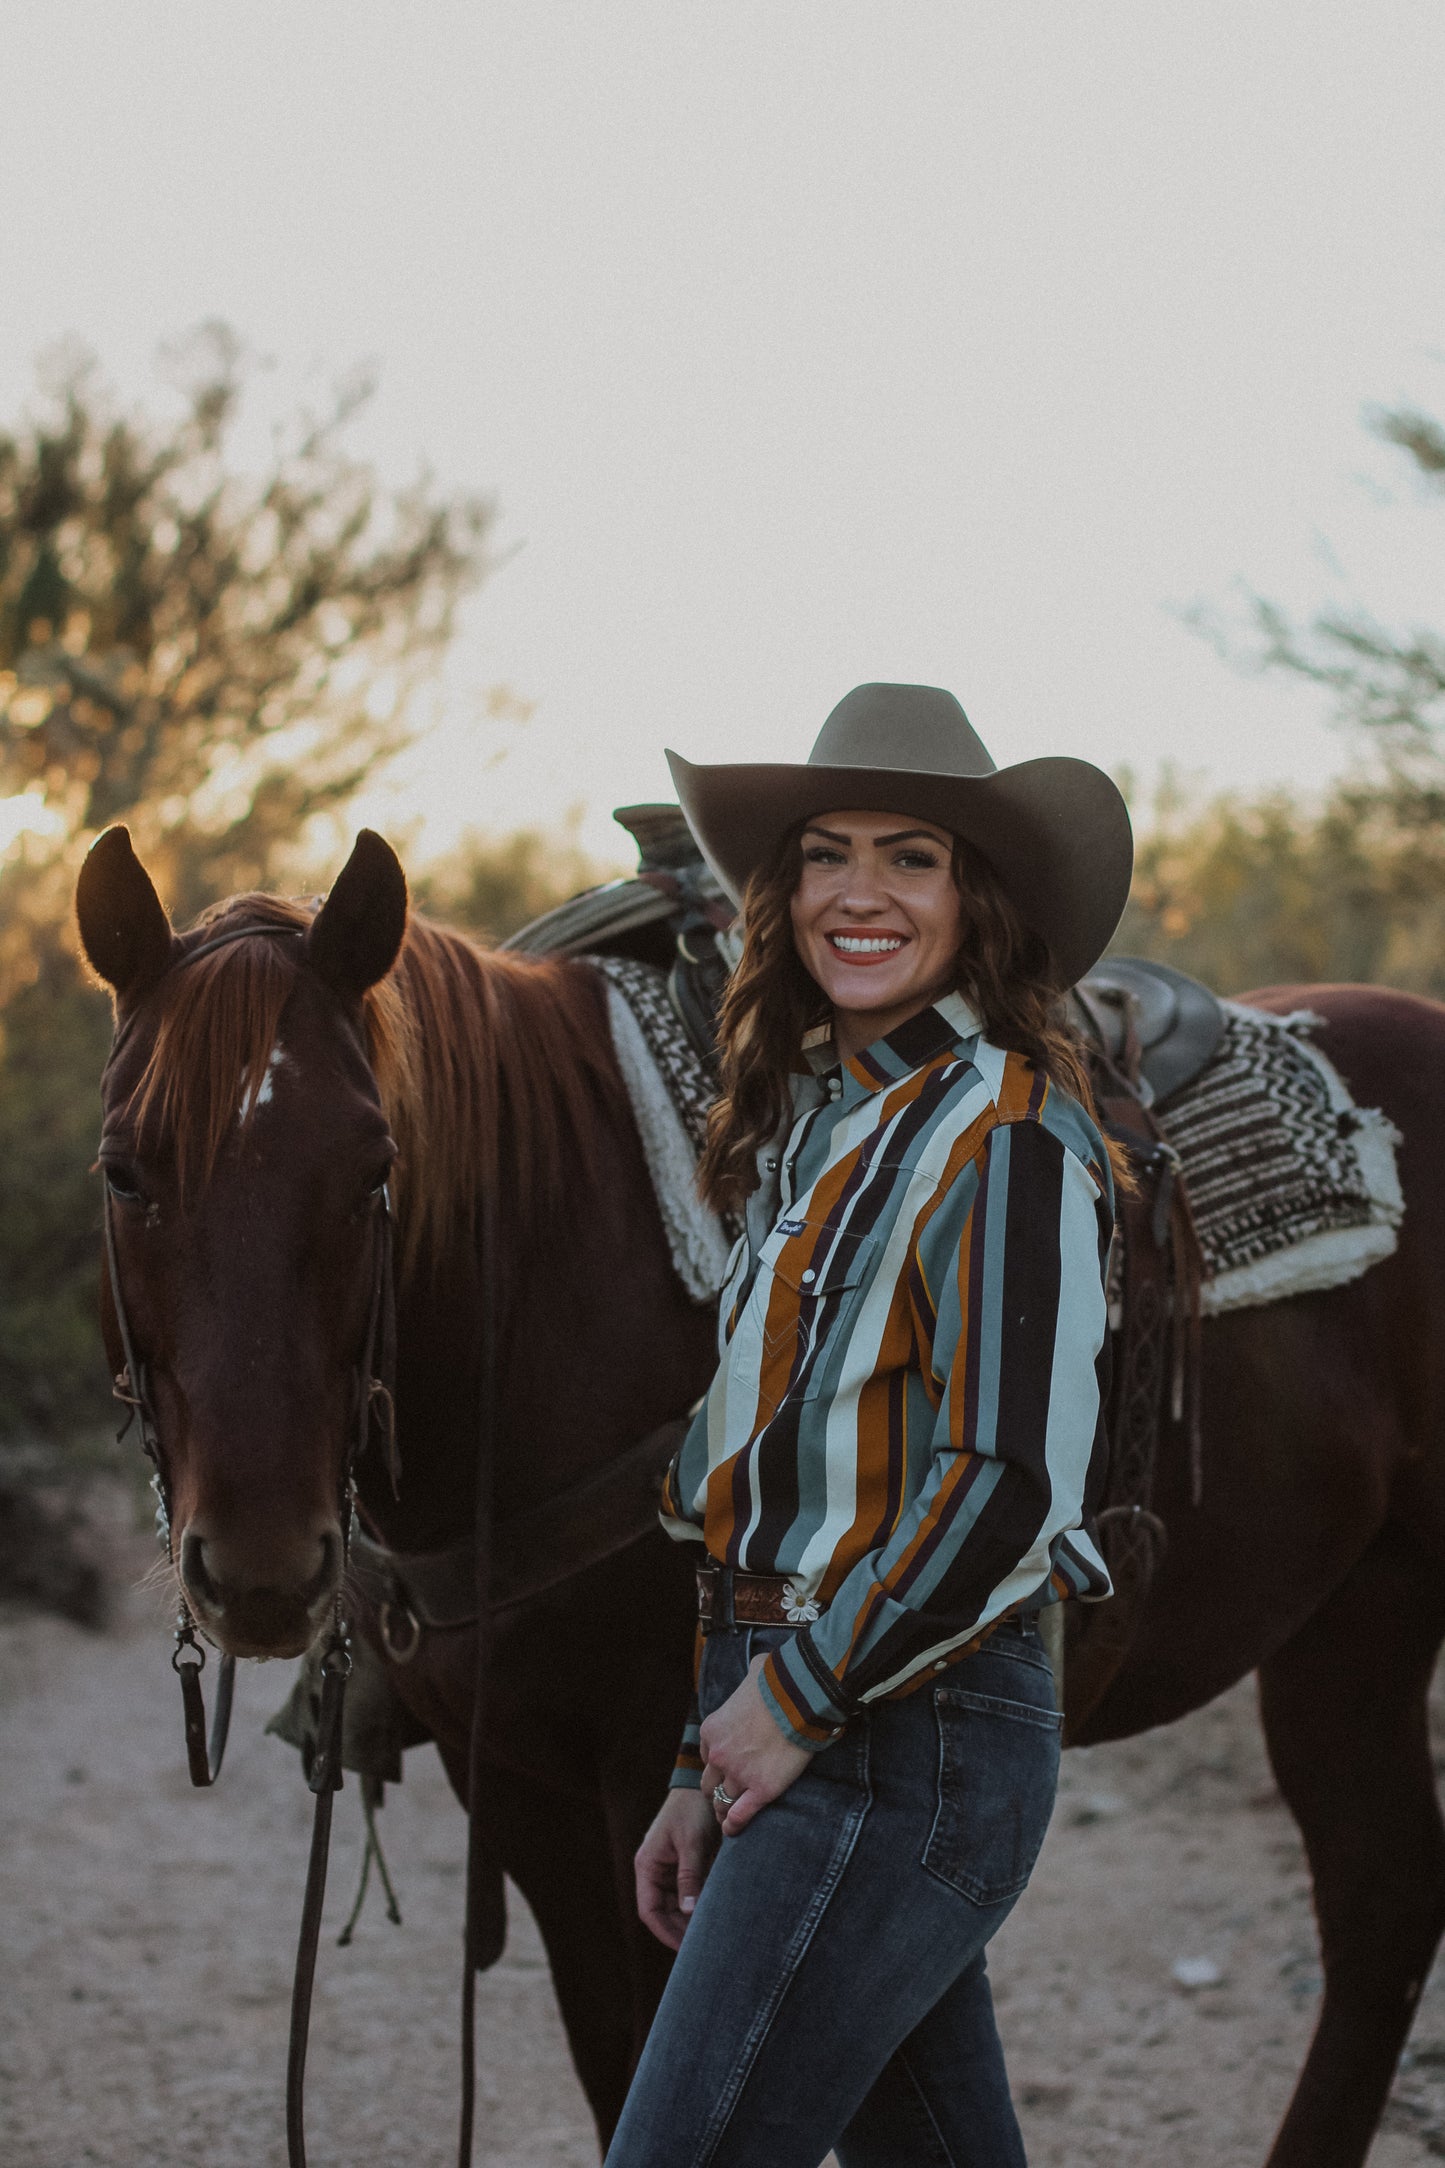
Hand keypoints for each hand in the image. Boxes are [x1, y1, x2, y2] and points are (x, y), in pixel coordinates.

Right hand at [634, 1787, 719, 1949]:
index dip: (665, 1932)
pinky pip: (689, 1893)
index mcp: (647, 1866)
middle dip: (680, 1930)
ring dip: (691, 1919)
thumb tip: (689, 1913)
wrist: (703, 1783)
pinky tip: (715, 1915)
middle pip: (663, 1912)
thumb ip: (689, 1877)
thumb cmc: (692, 1809)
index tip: (685, 1949)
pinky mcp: (686, 1866)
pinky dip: (699, 1905)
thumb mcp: (691, 1843)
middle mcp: (655, 1871)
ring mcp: (670, 1869)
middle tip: (704, 1947)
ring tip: (712, 1935)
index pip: (649, 1910)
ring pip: (677, 1905)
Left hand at [699, 1654, 813, 1835]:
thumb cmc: (779, 1681)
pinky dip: (734, 1825)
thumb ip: (750, 1679)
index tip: (728, 1764)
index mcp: (711, 1730)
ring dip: (725, 1808)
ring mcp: (738, 1775)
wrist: (798, 1698)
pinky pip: (739, 1816)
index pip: (706, 1755)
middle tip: (728, 1792)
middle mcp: (718, 1755)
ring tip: (729, 1816)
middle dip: (718, 1787)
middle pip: (709, 1782)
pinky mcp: (761, 1790)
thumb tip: (760, 1670)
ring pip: (722, 1801)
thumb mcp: (753, 1673)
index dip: (718, 1761)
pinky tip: (733, 1829)